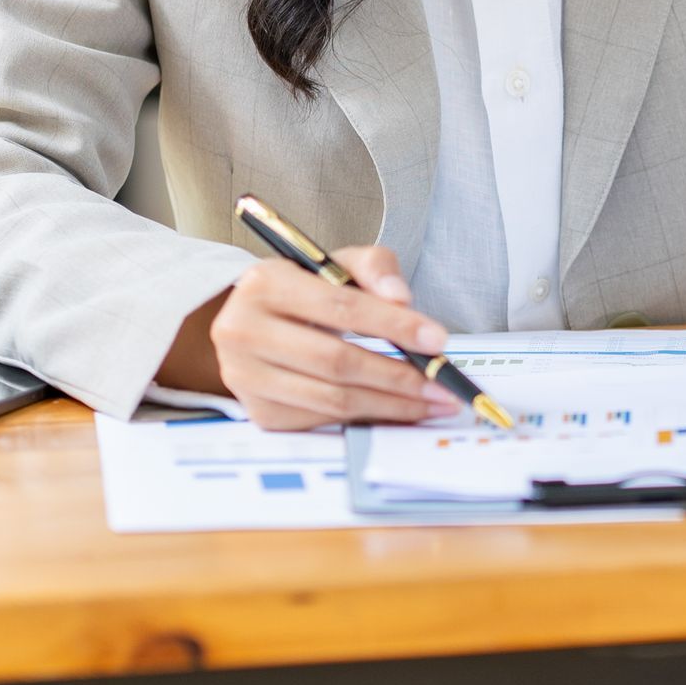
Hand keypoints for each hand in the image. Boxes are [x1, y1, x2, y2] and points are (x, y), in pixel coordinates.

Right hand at [172, 244, 460, 430]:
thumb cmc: (303, 289)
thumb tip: (403, 299)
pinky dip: (365, 418)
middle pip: (336, 361)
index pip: (341, 307)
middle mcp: (244, 333)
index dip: (393, 324)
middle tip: (441, 383)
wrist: (250, 321)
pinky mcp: (259, 413)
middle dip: (398, 375)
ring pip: (331, 399)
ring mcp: (247, 379)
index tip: (437, 339)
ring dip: (390, 404)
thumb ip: (374, 268)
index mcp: (265, 284)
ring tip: (431, 401)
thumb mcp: (335, 263)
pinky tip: (397, 411)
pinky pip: (322, 421)